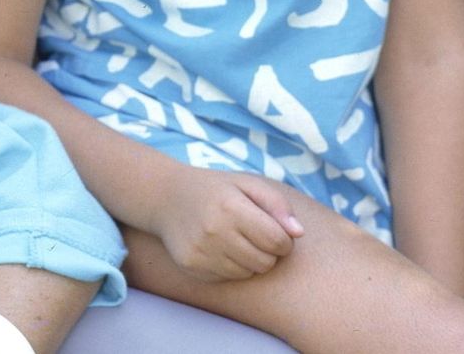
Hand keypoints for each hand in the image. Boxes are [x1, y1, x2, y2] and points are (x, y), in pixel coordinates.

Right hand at [148, 165, 304, 282]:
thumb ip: (277, 204)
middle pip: (265, 263)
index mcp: (231, 207)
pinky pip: (228, 278)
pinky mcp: (192, 266)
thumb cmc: (216, 190)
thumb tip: (298, 233)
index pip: (278, 242)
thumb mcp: (247, 184)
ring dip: (249, 261)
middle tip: (254, 235)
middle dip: (268, 252)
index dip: (284, 239)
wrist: (165, 197)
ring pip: (248, 274)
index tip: (274, 229)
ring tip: (235, 240)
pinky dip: (230, 267)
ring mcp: (201, 252)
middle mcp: (214, 232)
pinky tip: (219, 248)